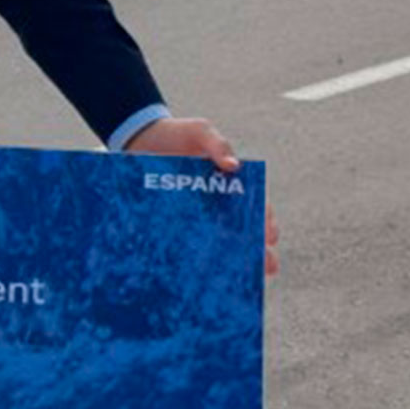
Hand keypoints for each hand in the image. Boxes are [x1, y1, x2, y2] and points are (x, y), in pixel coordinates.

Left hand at [126, 117, 278, 276]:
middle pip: (244, 230)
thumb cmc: (177, 133)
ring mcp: (197, 215)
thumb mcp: (200, 131)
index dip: (268, 222)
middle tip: (268, 266)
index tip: (270, 236)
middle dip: (260, 249)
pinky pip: (189, 241)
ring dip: (234, 260)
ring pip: (220, 242)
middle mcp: (218, 204)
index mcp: (231, 185)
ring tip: (241, 277)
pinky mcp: (175, 222)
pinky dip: (197, 258)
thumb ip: (217, 144)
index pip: (258, 207)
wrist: (139, 138)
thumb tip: (234, 166)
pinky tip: (200, 272)